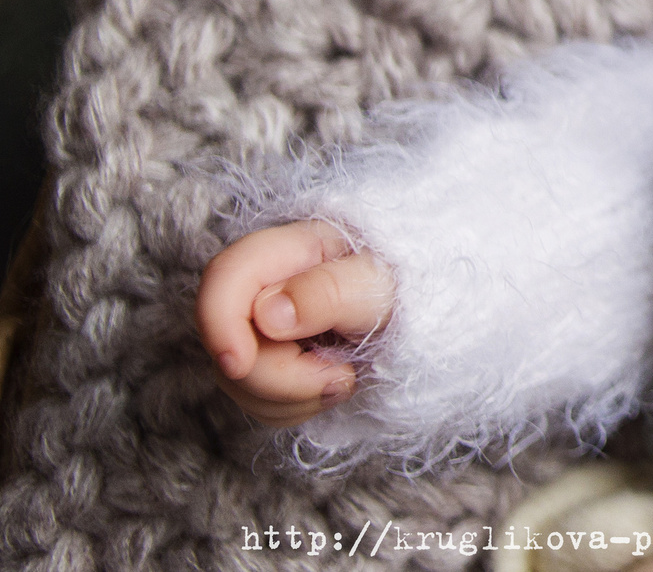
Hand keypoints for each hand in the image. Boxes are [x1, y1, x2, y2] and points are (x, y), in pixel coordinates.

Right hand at [196, 220, 394, 427]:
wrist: (428, 314)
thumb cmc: (407, 285)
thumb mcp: (378, 285)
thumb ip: (328, 293)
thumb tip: (267, 314)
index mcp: (290, 249)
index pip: (225, 276)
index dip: (219, 324)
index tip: (239, 364)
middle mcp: (265, 287)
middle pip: (230, 343)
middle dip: (279, 377)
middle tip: (341, 375)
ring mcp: (262, 328)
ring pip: (239, 382)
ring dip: (292, 397)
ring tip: (345, 377)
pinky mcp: (270, 362)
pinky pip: (261, 402)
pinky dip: (296, 407)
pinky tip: (332, 386)